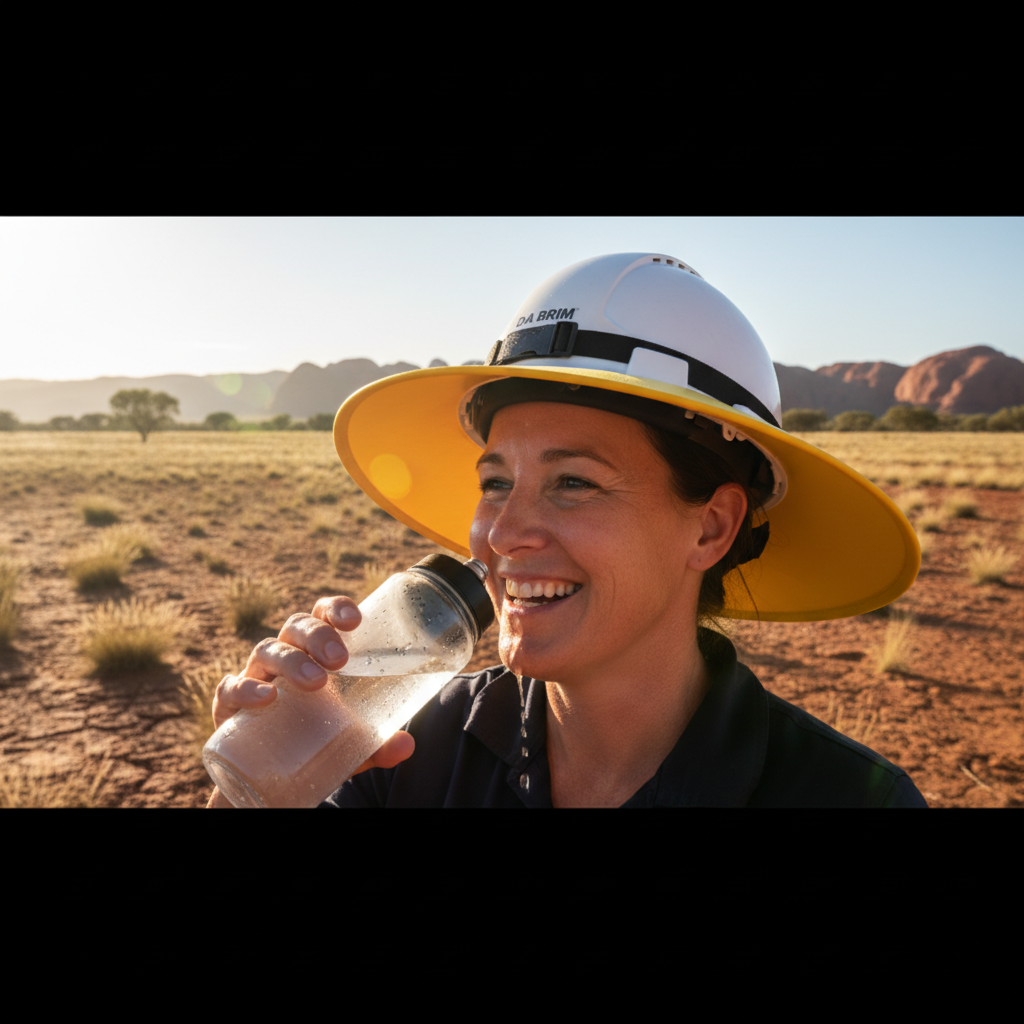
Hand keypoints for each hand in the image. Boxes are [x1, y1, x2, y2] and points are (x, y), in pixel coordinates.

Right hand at [206, 595, 414, 807]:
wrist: (270, 774)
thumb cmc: (316, 738)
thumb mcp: (352, 743)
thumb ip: (378, 742)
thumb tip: (406, 746)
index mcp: (314, 652)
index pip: (323, 615)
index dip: (335, 608)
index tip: (355, 620)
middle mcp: (284, 655)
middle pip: (296, 627)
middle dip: (318, 636)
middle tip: (340, 659)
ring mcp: (255, 676)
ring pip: (266, 650)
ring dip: (291, 661)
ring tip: (315, 682)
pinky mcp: (230, 705)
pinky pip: (231, 687)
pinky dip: (246, 688)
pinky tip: (267, 698)